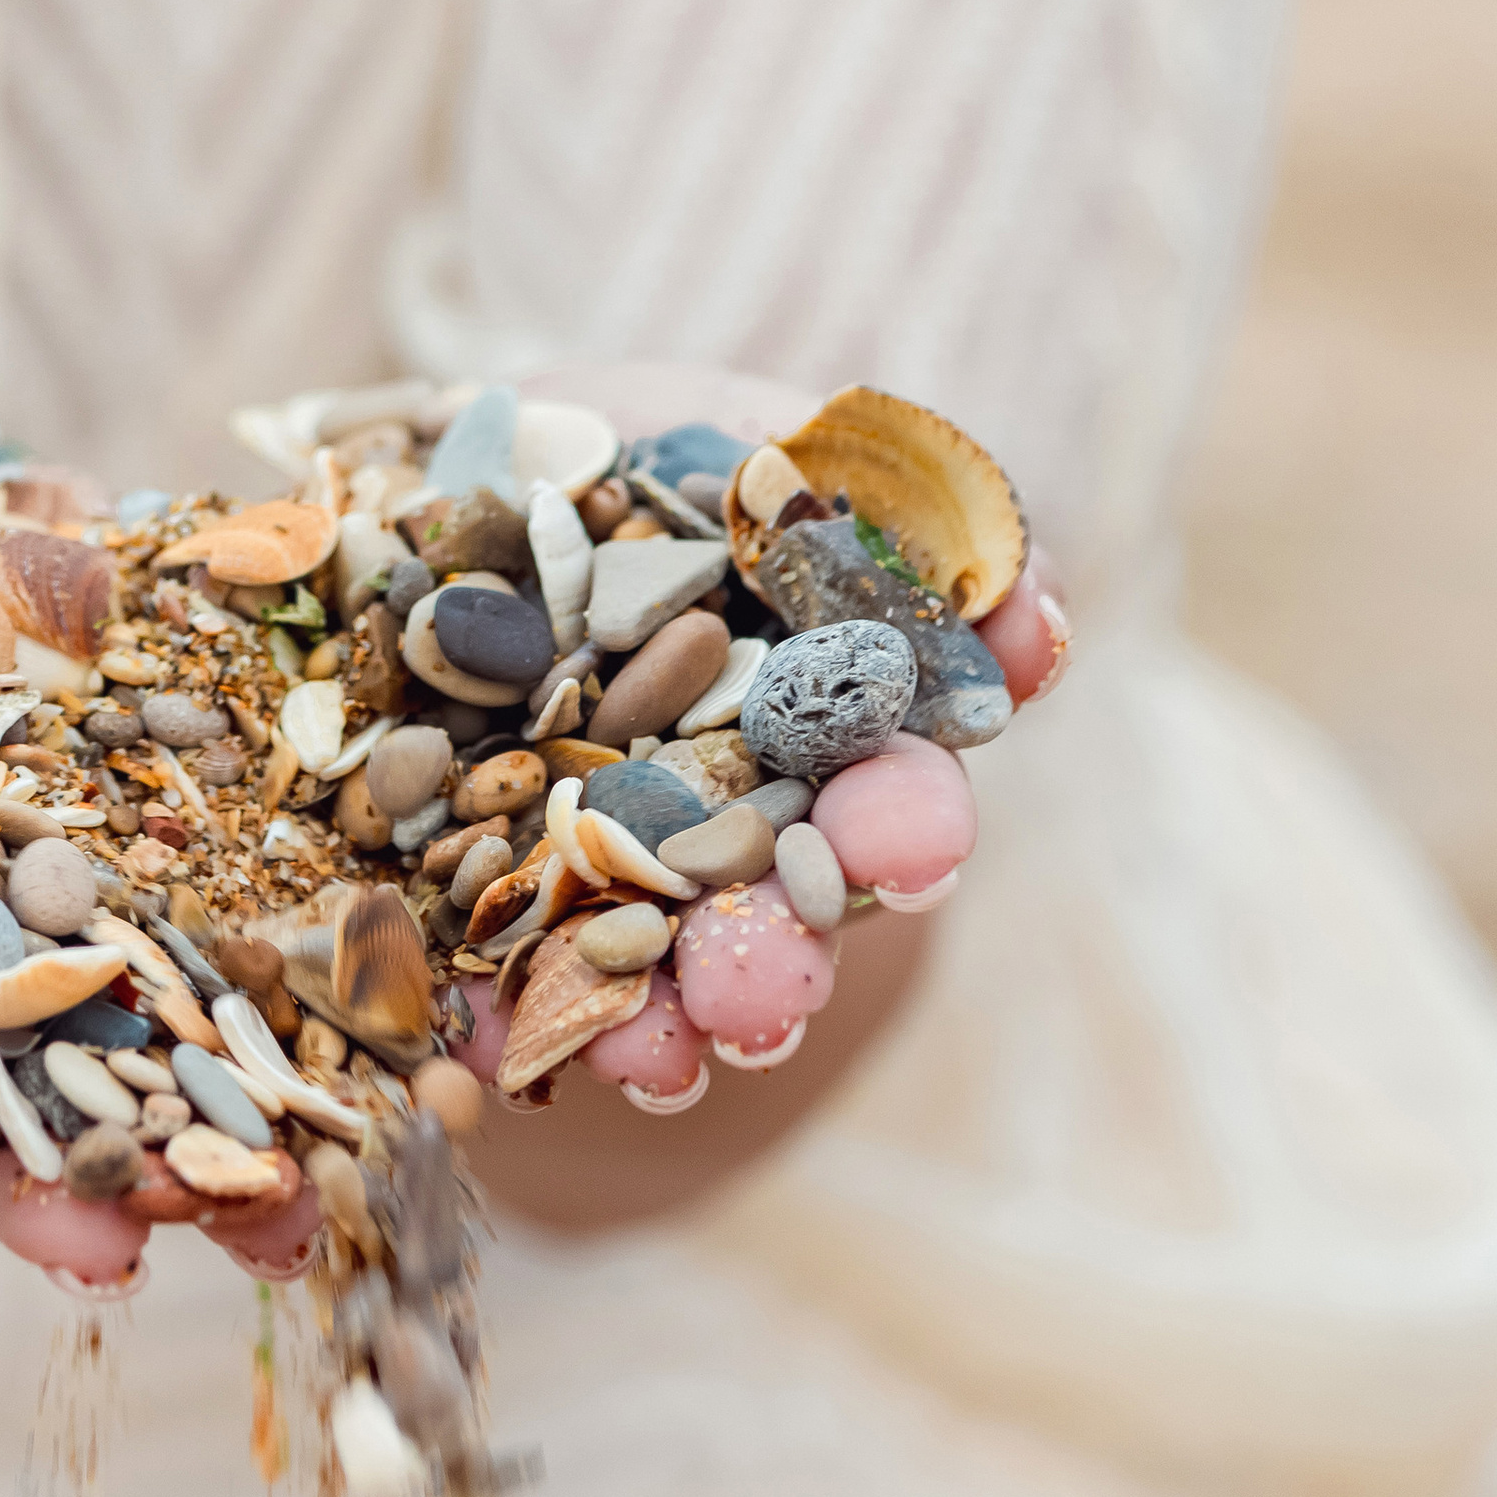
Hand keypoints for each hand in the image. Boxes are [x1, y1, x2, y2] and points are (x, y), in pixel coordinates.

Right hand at [0, 450, 318, 1296]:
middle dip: (214, 1129)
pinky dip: (354, 810)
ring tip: (394, 1108)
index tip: (98, 1253)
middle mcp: (13, 907)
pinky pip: (272, 746)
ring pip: (210, 924)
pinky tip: (447, 884)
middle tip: (289, 1224)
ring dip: (298, 1011)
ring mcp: (102, 800)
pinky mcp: (171, 678)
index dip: (21, 1175)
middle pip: (116, 1042)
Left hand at [451, 363, 1069, 1124]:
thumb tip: (1033, 622)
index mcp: (818, 738)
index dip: (902, 829)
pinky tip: (477, 1048)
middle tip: (760, 997)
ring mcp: (588, 868)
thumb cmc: (654, 446)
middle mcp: (717, 826)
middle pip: (763, 916)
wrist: (465, 458)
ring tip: (641, 1055)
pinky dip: (484, 1017)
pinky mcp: (464, 888)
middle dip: (772, 963)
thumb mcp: (781, 441)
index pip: (880, 803)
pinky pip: (478, 972)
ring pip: (635, 971)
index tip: (908, 842)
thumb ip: (907, 523)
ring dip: (648, 1025)